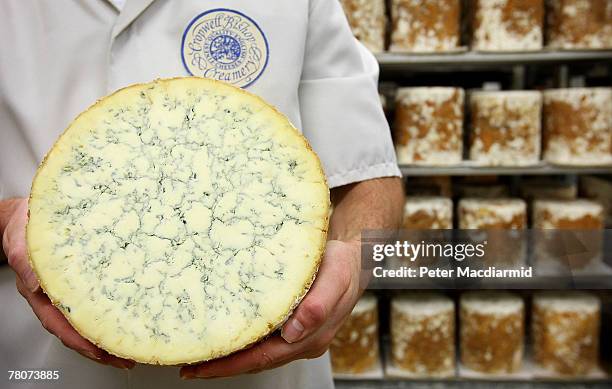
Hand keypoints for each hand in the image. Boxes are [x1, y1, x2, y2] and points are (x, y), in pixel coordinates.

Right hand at [2, 198, 134, 368]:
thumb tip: (39, 285)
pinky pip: (99, 298)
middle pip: (77, 328)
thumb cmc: (24, 227)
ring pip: (89, 318)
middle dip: (100, 347)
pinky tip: (130, 313)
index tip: (99, 352)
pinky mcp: (85, 278)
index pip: (59, 323)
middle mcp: (56, 295)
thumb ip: (28, 264)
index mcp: (41, 291)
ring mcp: (70, 289)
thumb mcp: (22, 242)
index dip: (79, 341)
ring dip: (108, 333)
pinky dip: (112, 309)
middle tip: (123, 358)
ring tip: (130, 347)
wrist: (28, 213)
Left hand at [180, 239, 361, 378]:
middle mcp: (302, 341)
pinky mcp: (294, 325)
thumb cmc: (344, 265)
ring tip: (200, 358)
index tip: (203, 367)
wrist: (356, 260)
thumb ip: (319, 303)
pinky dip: (243, 344)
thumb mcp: (336, 277)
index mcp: (311, 336)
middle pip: (258, 361)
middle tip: (189, 367)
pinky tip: (228, 338)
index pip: (265, 357)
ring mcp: (298, 336)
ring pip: (259, 354)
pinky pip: (265, 341)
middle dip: (223, 367)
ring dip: (231, 358)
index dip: (233, 365)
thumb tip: (294, 331)